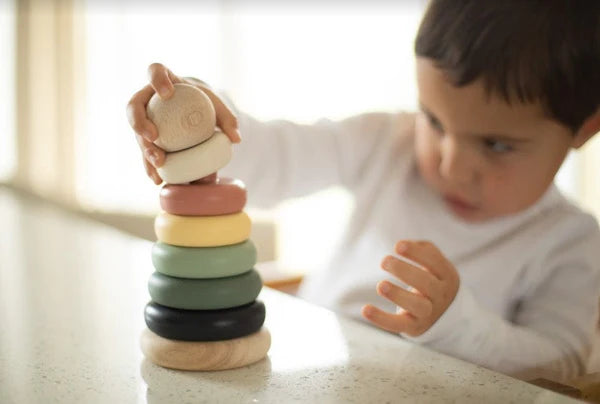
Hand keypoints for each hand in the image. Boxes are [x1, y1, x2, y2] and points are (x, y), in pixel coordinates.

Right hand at [125, 62, 240, 184]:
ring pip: (137, 132)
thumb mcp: (217, 106)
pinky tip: (158, 178)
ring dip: (145, 149)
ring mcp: (144, 119)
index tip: (167, 94)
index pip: (155, 71)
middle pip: (134, 106)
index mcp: (165, 81)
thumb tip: (235, 139)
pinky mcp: (145, 139)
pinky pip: (144, 151)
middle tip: (154, 137)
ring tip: (158, 163)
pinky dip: (150, 165)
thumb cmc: (204, 103)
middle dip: (140, 122)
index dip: (157, 79)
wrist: (194, 111)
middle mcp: (148, 99)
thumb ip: (228, 119)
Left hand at [361, 240, 459, 336]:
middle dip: (404, 271)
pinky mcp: (414, 327)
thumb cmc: (431, 280)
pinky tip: (366, 309)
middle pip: (426, 283)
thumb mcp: (434, 264)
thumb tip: (402, 245)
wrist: (442, 315)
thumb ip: (423, 250)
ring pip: (417, 305)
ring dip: (398, 295)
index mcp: (447, 276)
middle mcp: (441, 295)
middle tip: (384, 261)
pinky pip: (398, 324)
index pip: (435, 262)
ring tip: (381, 285)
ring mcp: (429, 313)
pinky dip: (381, 318)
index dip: (417, 253)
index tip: (398, 246)